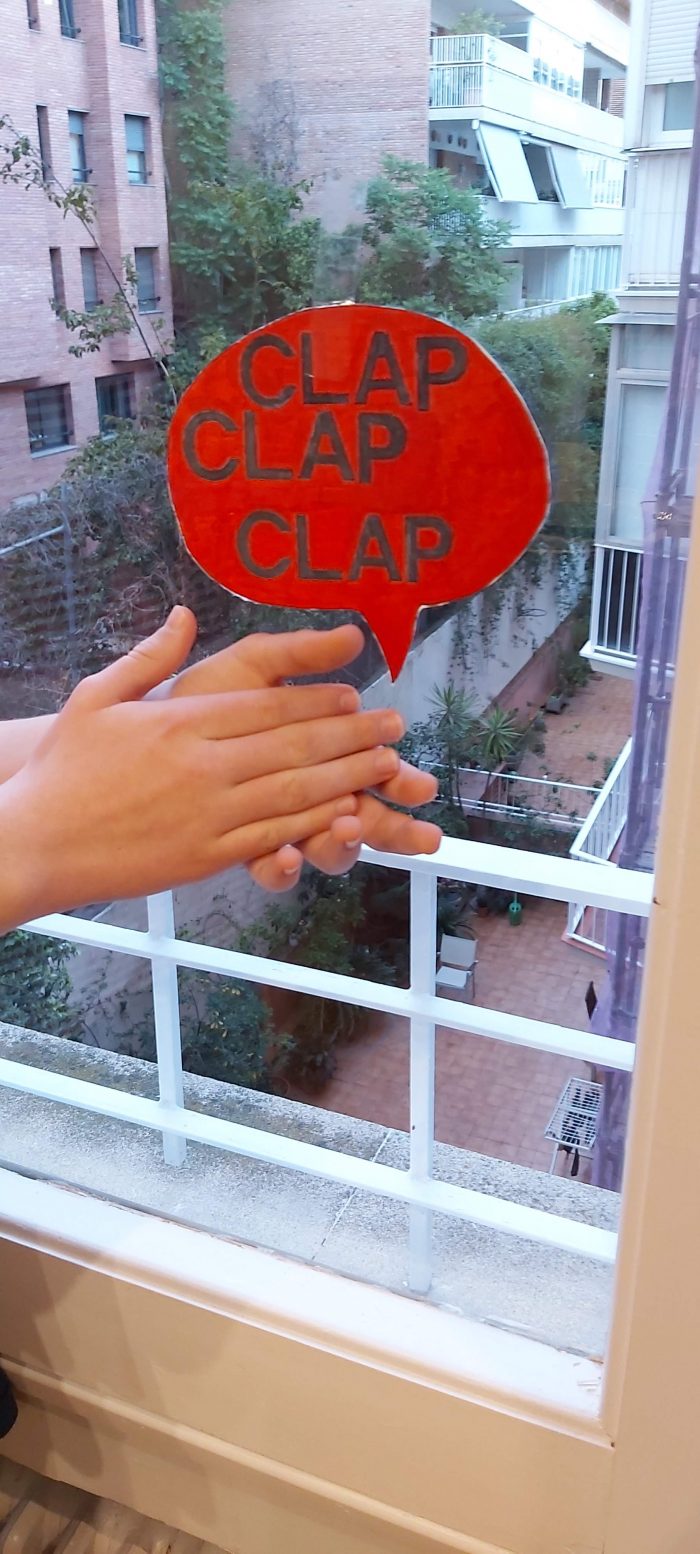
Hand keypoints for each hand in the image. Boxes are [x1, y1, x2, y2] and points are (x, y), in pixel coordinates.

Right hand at [0, 609, 405, 928]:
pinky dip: (316, 823)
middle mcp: (204, 765)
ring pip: (295, 791)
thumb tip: (183, 614)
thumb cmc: (66, 769)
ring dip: (349, 776)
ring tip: (389, 765)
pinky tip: (347, 813)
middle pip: (294, 745)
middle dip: (352, 734)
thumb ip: (149, 656)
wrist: (38, 840)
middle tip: (395, 725)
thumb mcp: (97, 696)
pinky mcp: (207, 855)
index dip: (317, 700)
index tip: (353, 694)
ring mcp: (209, 813)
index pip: (266, 707)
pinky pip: (274, 835)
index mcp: (181, 722)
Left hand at [166, 615, 441, 890]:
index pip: (372, 771)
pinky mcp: (241, 846)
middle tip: (423, 839)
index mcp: (320, 752)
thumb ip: (301, 653)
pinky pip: (271, 869)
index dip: (400, 782)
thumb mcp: (254, 665)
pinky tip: (287, 857)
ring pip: (326, 850)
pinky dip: (284, 866)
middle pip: (365, 821)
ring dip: (344, 845)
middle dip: (397, 832)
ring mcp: (277, 823)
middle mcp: (307, 794)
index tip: (419, 788)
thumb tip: (353, 635)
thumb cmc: (201, 696)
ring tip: (348, 829)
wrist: (140, 728)